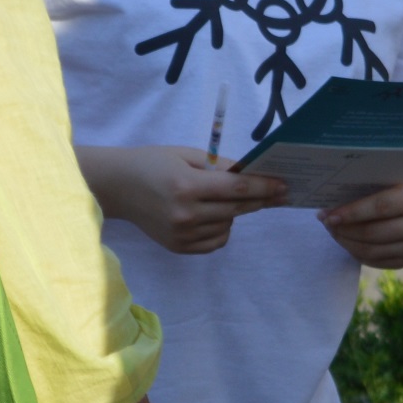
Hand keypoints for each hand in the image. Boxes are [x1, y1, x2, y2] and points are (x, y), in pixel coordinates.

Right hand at [78, 144, 284, 254]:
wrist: (118, 188)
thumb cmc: (153, 163)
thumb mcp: (186, 155)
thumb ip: (220, 166)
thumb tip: (252, 174)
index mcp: (187, 186)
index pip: (237, 189)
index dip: (264, 187)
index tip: (283, 185)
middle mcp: (185, 214)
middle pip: (237, 209)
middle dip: (260, 200)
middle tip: (277, 193)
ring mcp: (181, 234)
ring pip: (228, 226)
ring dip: (235, 213)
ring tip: (222, 199)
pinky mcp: (178, 247)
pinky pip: (215, 242)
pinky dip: (222, 229)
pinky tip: (215, 216)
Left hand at [322, 174, 402, 268]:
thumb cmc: (397, 183)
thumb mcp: (389, 176)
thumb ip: (366, 184)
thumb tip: (331, 199)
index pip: (380, 207)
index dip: (351, 213)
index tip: (328, 214)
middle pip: (373, 233)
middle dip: (343, 229)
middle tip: (325, 222)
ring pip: (370, 251)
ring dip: (345, 242)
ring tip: (332, 230)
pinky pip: (373, 261)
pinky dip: (354, 252)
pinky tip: (346, 240)